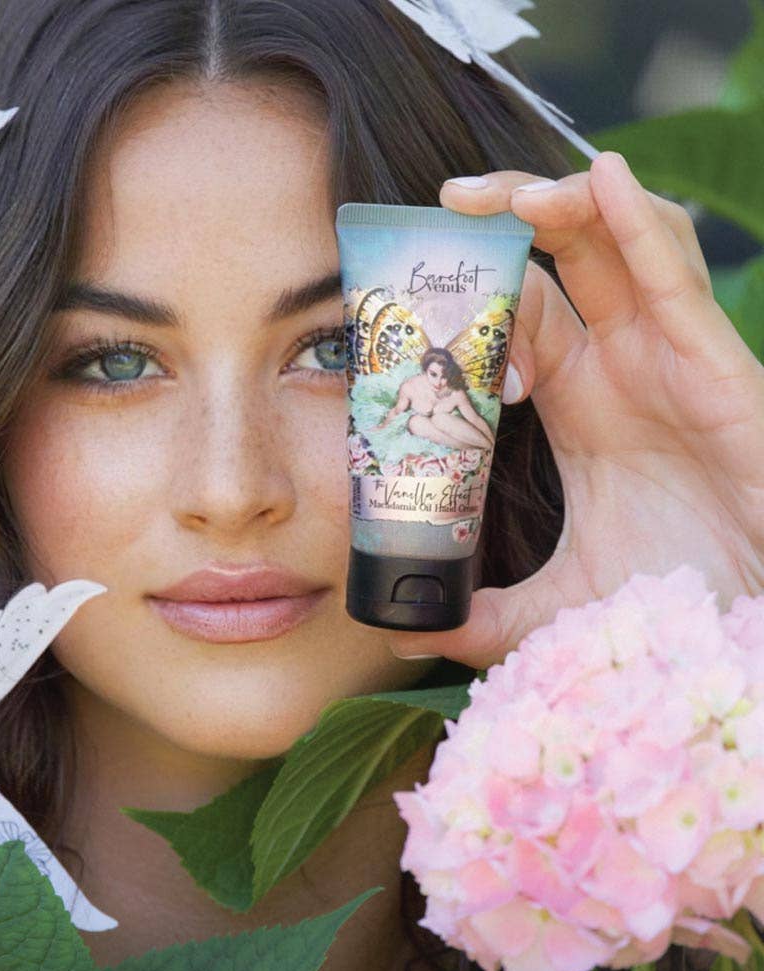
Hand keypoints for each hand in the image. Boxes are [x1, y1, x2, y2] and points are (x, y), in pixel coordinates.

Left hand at [389, 152, 763, 667]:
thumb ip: (479, 613)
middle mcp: (621, 366)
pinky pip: (672, 279)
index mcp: (580, 401)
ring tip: (497, 195)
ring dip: (562, 204)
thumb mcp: (556, 604)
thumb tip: (398, 631)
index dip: (475, 306)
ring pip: (618, 246)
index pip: (521, 317)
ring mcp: (668, 359)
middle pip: (563, 259)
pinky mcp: (715, 367)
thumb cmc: (672, 601)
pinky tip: (600, 181)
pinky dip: (638, 226)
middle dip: (507, 219)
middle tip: (442, 205)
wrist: (753, 630)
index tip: (421, 322)